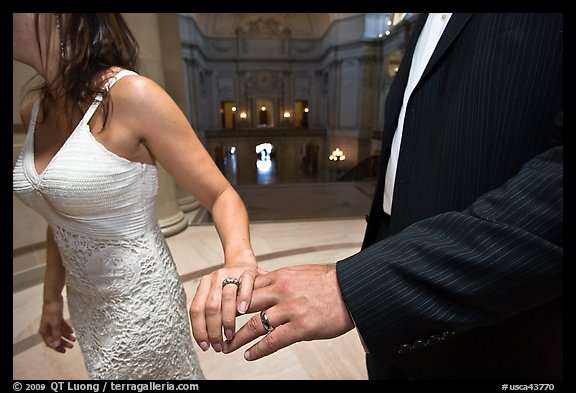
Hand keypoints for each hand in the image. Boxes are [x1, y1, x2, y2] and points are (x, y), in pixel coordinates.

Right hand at [38, 297, 75, 352]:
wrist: (53, 299)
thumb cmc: (52, 311)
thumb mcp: (55, 324)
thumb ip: (56, 334)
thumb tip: (56, 345)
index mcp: (44, 331)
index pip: (50, 343)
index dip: (57, 348)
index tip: (64, 351)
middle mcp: (47, 328)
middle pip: (56, 338)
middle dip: (63, 343)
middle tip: (71, 346)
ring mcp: (52, 323)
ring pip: (60, 332)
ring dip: (66, 336)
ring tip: (74, 339)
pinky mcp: (57, 318)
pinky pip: (62, 326)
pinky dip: (67, 329)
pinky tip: (72, 331)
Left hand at [190, 257, 256, 351]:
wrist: (242, 262)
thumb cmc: (229, 286)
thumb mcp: (215, 296)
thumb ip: (209, 313)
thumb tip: (205, 342)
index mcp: (204, 285)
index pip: (196, 310)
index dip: (199, 330)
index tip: (205, 345)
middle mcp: (215, 278)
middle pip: (210, 307)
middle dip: (213, 330)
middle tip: (218, 345)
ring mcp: (231, 274)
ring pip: (226, 298)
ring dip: (227, 320)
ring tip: (229, 335)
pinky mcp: (248, 272)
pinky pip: (245, 285)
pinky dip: (243, 299)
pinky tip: (243, 311)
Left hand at [222, 264, 354, 359]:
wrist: (352, 289)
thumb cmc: (329, 281)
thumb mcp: (299, 271)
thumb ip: (278, 277)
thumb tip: (261, 276)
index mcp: (280, 277)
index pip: (248, 287)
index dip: (232, 299)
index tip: (221, 308)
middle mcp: (281, 291)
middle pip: (245, 305)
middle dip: (228, 318)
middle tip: (216, 329)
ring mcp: (290, 310)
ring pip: (255, 325)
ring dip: (238, 337)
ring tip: (226, 346)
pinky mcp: (301, 327)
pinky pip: (273, 340)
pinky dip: (258, 349)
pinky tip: (249, 355)